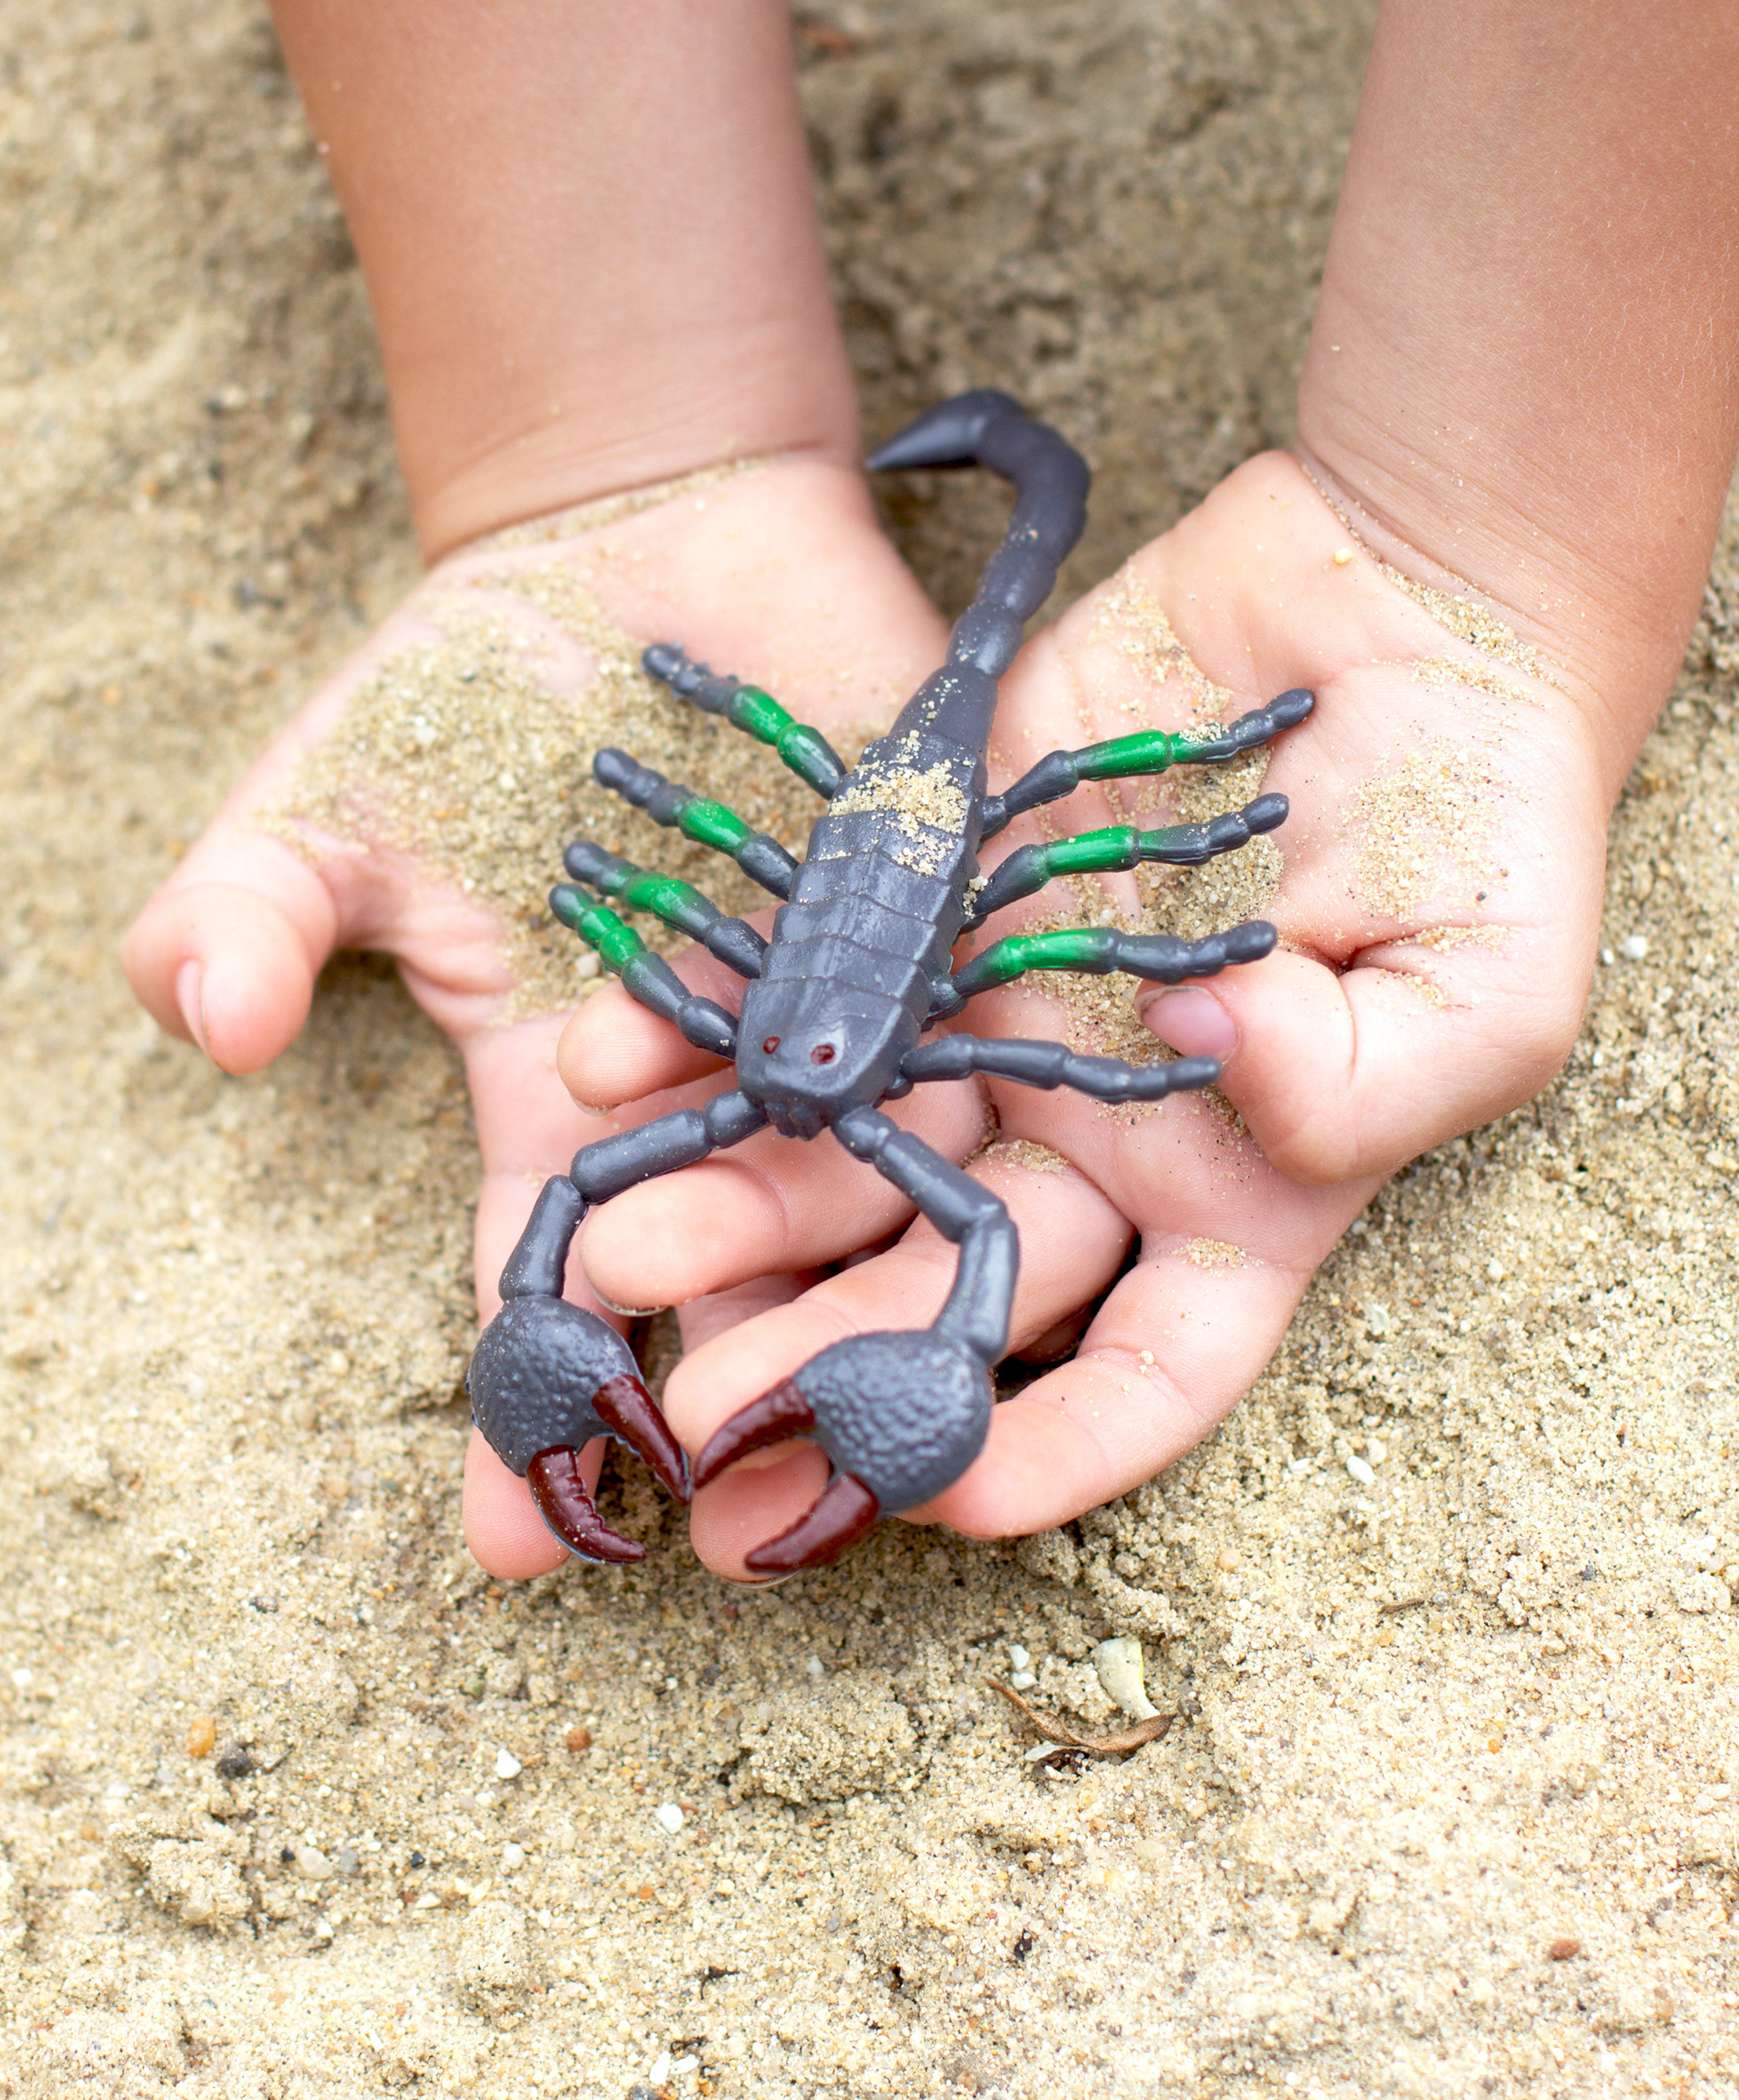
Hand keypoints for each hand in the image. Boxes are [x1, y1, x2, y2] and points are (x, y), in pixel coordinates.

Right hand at [122, 454, 949, 1574]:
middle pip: (740, 1260)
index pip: (551, 1273)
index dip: (530, 1398)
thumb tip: (200, 1022)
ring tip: (873, 1402)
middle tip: (723, 1487)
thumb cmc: (469, 685)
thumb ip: (248, 913)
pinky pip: (992, 1036)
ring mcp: (850, 1008)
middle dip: (726, 1376)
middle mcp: (731, 1086)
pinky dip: (1006, 1123)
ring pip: (880, 1179)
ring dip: (870, 1286)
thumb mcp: (326, 805)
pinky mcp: (954, 917)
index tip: (516, 1542)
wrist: (639, 535)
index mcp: (579, 1096)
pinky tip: (1031, 1237)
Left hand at [554, 449, 1605, 1576]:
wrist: (1395, 602)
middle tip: (705, 1411)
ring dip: (732, 1203)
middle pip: (951, 1276)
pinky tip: (612, 1061)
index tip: (946, 1497)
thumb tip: (1204, 1068)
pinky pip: (807, 978)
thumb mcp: (1488, 983)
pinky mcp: (931, 898)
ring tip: (611, 1248)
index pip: (1146, 1368)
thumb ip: (1367, 1083)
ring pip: (849, 1146)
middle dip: (828, 1351)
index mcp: (1237, 1193)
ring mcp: (1001, 1018)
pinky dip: (709, 1023)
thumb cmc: (1488, 817)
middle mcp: (1097, 1133)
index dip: (1057, 1448)